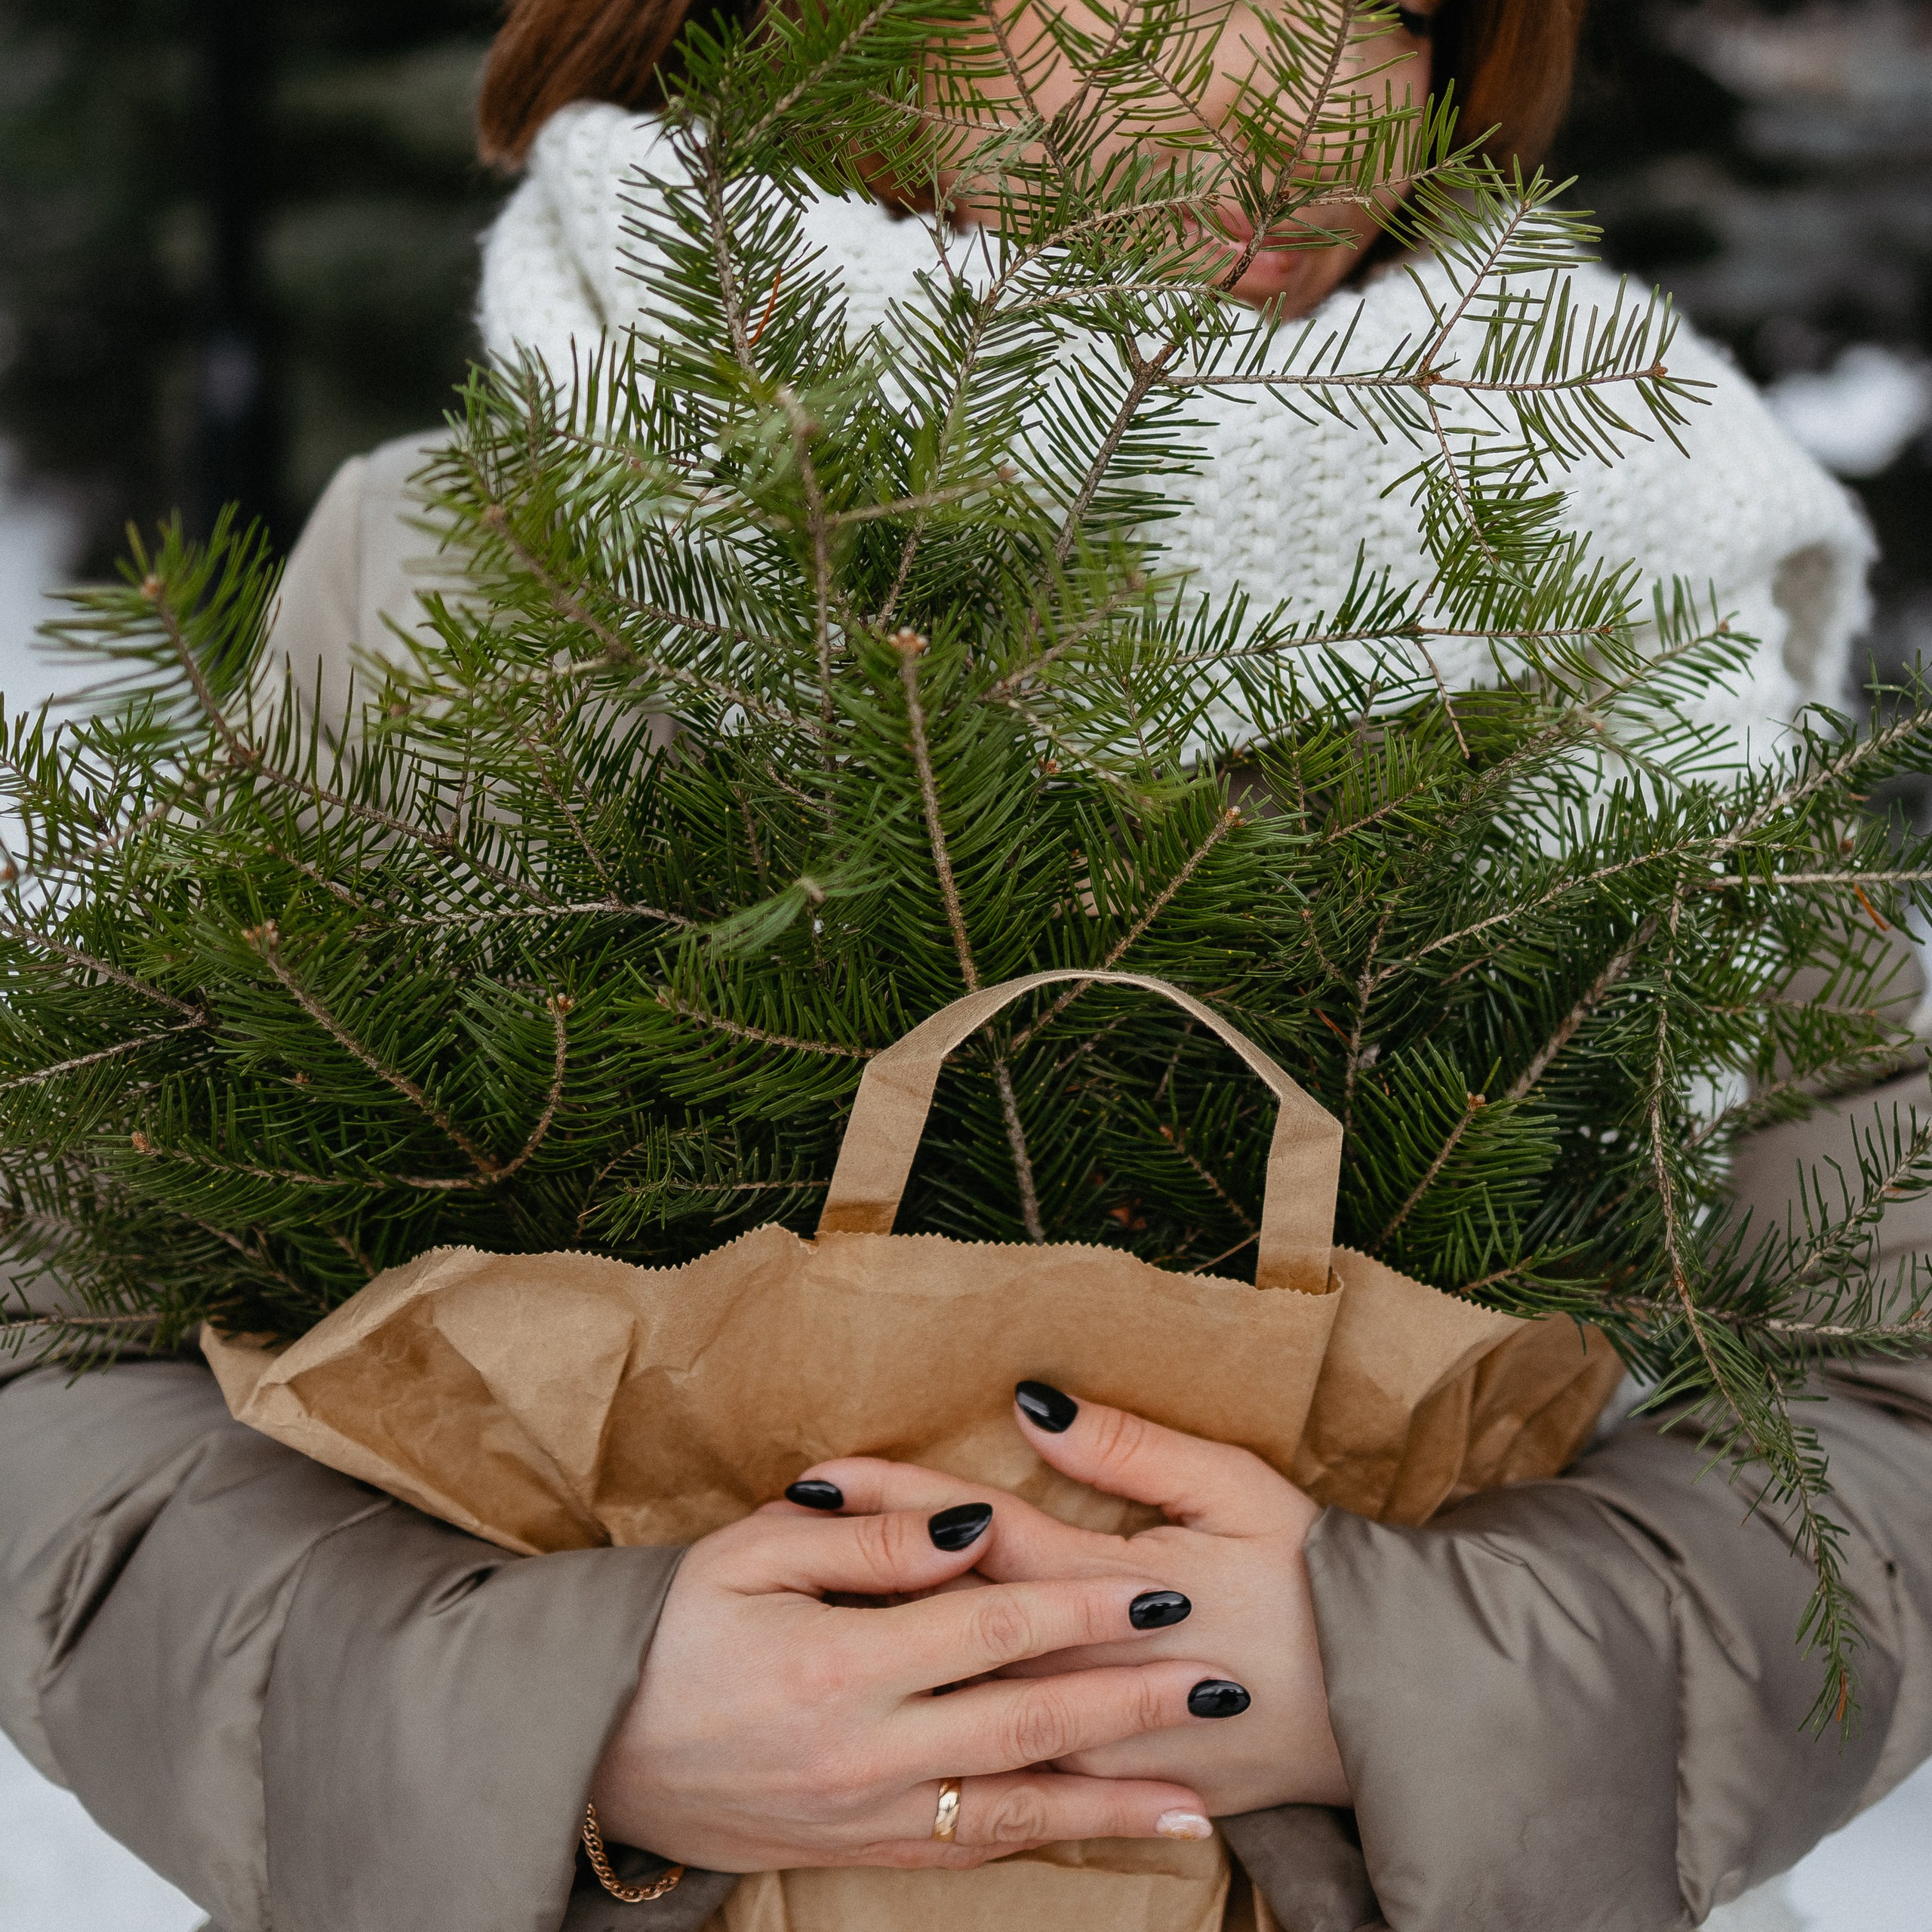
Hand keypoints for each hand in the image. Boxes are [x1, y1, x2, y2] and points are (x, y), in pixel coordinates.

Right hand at [591, 1495, 1230, 1870]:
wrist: (596, 1747)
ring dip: (1115, 1798)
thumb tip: (970, 1526)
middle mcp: (868, 1747)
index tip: (1160, 1586)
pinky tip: (1110, 1834)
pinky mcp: (865, 1848)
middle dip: (1132, 1699)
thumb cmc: (675, 1628)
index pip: (992, 1623)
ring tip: (1201, 1793)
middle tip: (1218, 1678)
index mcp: (841, 1658)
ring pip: (1018, 1808)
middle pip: (1028, 1719)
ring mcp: (870, 1811)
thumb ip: (866, 1539)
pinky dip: (1051, 1840)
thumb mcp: (750, 1554)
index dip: (1083, 1604)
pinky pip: (975, 1848)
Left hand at [792, 1386, 1348, 1815]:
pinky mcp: (1117, 1782)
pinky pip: (1014, 1765)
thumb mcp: (1231, 1486)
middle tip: (782, 1537)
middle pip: (949, 1619)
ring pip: (967, 1701)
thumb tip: (1030, 1405)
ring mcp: (1096, 1741)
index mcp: (1107, 1588)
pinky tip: (894, 1717)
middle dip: (864, 1575)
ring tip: (810, 1621)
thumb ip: (1125, 1447)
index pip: (973, 1537)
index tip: (822, 1472)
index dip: (896, 1500)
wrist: (1385, 1697)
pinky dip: (947, 1730)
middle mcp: (1085, 1672)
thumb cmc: (1309, 1574)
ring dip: (890, 1655)